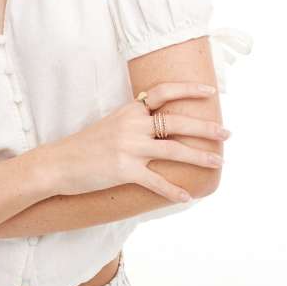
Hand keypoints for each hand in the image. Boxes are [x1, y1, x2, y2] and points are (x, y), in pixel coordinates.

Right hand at [48, 82, 228, 201]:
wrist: (60, 162)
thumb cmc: (86, 143)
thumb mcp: (112, 122)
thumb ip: (135, 118)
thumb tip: (159, 118)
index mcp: (130, 110)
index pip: (164, 92)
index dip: (188, 89)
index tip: (210, 91)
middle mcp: (132, 124)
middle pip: (177, 121)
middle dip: (205, 127)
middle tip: (227, 132)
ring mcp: (129, 147)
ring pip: (174, 149)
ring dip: (200, 156)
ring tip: (218, 161)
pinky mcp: (124, 170)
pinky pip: (156, 180)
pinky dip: (173, 190)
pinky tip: (187, 196)